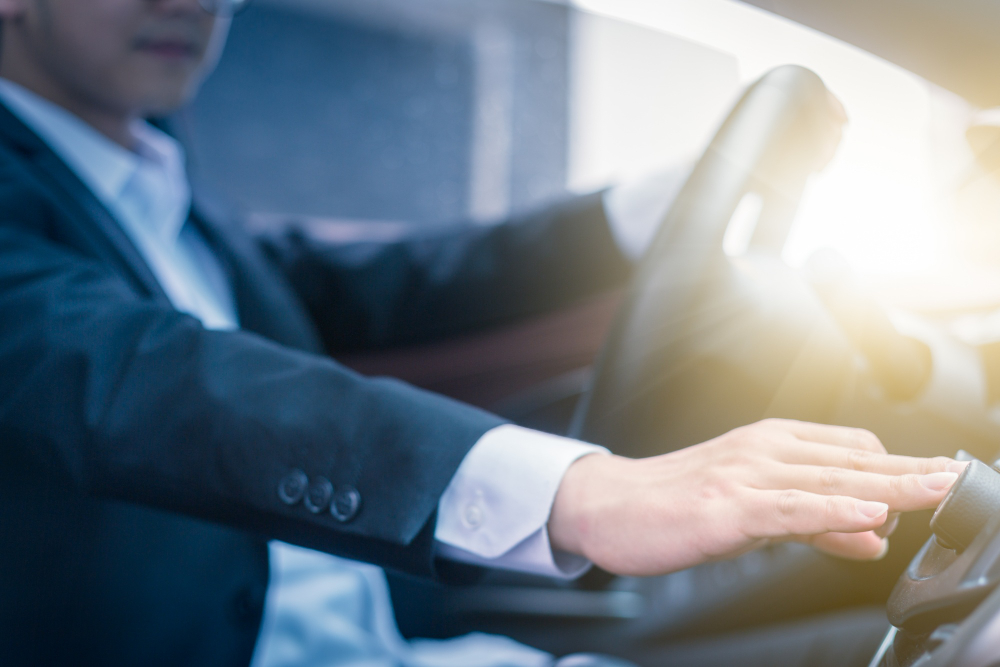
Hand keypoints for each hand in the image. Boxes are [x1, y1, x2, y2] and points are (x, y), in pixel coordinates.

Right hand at [548, 419, 964, 575]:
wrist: (610, 507)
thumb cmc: (676, 506)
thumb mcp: (756, 515)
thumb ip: (816, 523)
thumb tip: (872, 535)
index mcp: (769, 444)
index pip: (851, 450)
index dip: (900, 467)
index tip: (943, 477)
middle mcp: (762, 450)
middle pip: (852, 460)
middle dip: (910, 473)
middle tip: (956, 480)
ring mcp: (744, 475)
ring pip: (830, 478)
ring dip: (888, 486)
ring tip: (935, 491)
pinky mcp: (726, 506)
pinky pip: (790, 507)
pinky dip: (833, 510)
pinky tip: (868, 514)